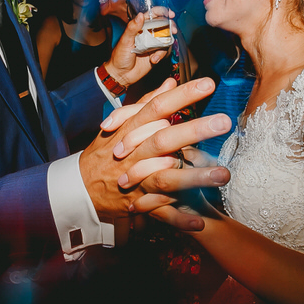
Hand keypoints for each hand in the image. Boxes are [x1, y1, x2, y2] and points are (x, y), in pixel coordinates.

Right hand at [80, 78, 230, 229]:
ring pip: (166, 179)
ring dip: (194, 178)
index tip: (208, 84)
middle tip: (223, 122)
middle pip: (164, 140)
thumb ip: (147, 103)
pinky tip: (200, 221)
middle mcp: (135, 155)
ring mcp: (137, 182)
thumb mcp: (120, 124)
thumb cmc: (104, 153)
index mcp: (131, 131)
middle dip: (193, 131)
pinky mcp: (139, 205)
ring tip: (223, 174)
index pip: (157, 108)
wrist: (79, 189)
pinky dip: (179, 219)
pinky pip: (161, 214)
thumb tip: (170, 82)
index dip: (182, 96)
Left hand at [103, 11, 172, 88]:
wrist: (121, 75)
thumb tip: (140, 15)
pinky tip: (153, 60)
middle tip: (173, 30)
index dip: (162, 12)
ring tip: (157, 52)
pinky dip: (161, 55)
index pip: (152, 15)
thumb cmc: (119, 57)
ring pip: (165, 39)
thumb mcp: (125, 41)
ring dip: (166, 43)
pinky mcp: (156, 54)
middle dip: (170, 27)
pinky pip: (164, 51)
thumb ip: (132, 28)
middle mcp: (147, 34)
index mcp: (139, 27)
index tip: (170, 14)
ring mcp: (152, 44)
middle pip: (163, 25)